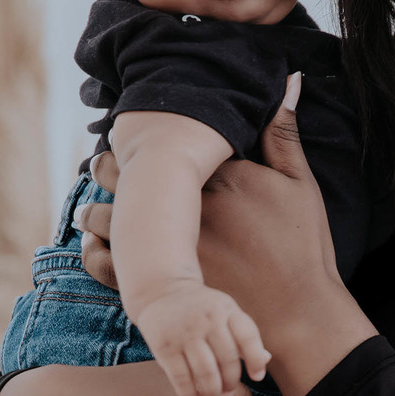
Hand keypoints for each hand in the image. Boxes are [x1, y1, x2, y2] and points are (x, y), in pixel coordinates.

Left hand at [78, 79, 375, 395]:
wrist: (299, 315)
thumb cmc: (303, 249)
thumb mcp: (300, 184)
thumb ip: (284, 133)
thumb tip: (290, 80)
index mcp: (214, 176)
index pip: (159, 142)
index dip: (139, 135)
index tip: (128, 128)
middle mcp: (183, 208)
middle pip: (124, 173)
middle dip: (109, 165)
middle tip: (102, 163)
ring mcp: (165, 246)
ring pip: (106, 214)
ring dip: (96, 206)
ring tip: (91, 202)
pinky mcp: (155, 283)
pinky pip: (105, 262)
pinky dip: (94, 248)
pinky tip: (96, 241)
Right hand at [134, 281, 270, 395]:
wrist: (162, 292)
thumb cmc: (203, 309)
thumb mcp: (226, 312)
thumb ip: (245, 335)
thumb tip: (266, 360)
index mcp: (227, 309)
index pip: (247, 336)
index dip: (255, 359)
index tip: (256, 377)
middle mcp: (207, 319)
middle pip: (227, 359)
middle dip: (231, 381)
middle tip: (228, 389)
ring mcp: (184, 333)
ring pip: (205, 372)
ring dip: (212, 392)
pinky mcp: (164, 346)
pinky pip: (180, 378)